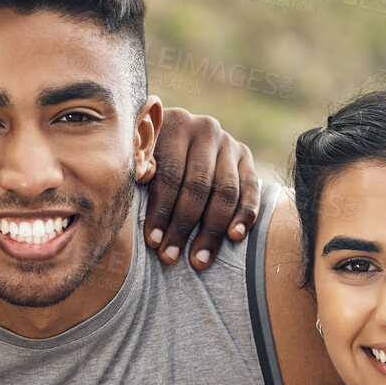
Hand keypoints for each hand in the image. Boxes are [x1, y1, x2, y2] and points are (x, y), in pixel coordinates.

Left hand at [144, 106, 259, 268]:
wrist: (177, 136)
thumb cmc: (148, 155)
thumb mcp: (139, 154)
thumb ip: (138, 167)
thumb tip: (135, 181)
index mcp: (174, 124)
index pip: (169, 174)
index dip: (161, 210)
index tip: (153, 241)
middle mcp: (204, 129)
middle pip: (197, 185)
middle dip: (183, 226)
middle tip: (171, 257)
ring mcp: (228, 142)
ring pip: (224, 191)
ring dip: (211, 230)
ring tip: (199, 260)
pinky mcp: (245, 156)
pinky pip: (250, 188)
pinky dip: (245, 214)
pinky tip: (235, 237)